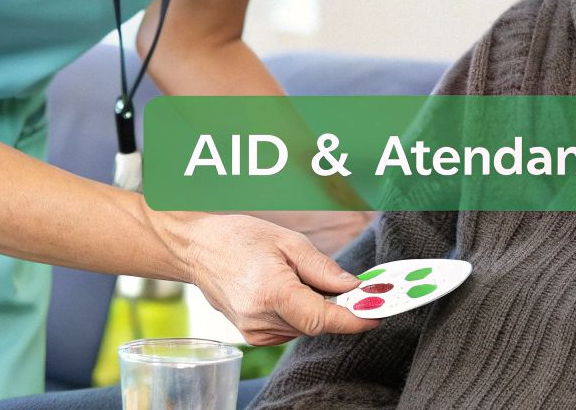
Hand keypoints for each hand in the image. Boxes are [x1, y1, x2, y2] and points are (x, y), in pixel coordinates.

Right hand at [154, 211, 379, 345]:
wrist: (198, 250)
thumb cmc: (240, 239)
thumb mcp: (287, 241)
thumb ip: (322, 268)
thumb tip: (354, 287)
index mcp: (271, 292)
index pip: (322, 319)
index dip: (354, 319)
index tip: (377, 315)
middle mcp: (261, 319)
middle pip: (317, 323)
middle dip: (337, 306)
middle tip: (348, 285)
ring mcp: (254, 332)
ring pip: (305, 328)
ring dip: (316, 308)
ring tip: (299, 278)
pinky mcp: (253, 336)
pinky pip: (291, 329)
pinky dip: (299, 313)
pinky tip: (287, 290)